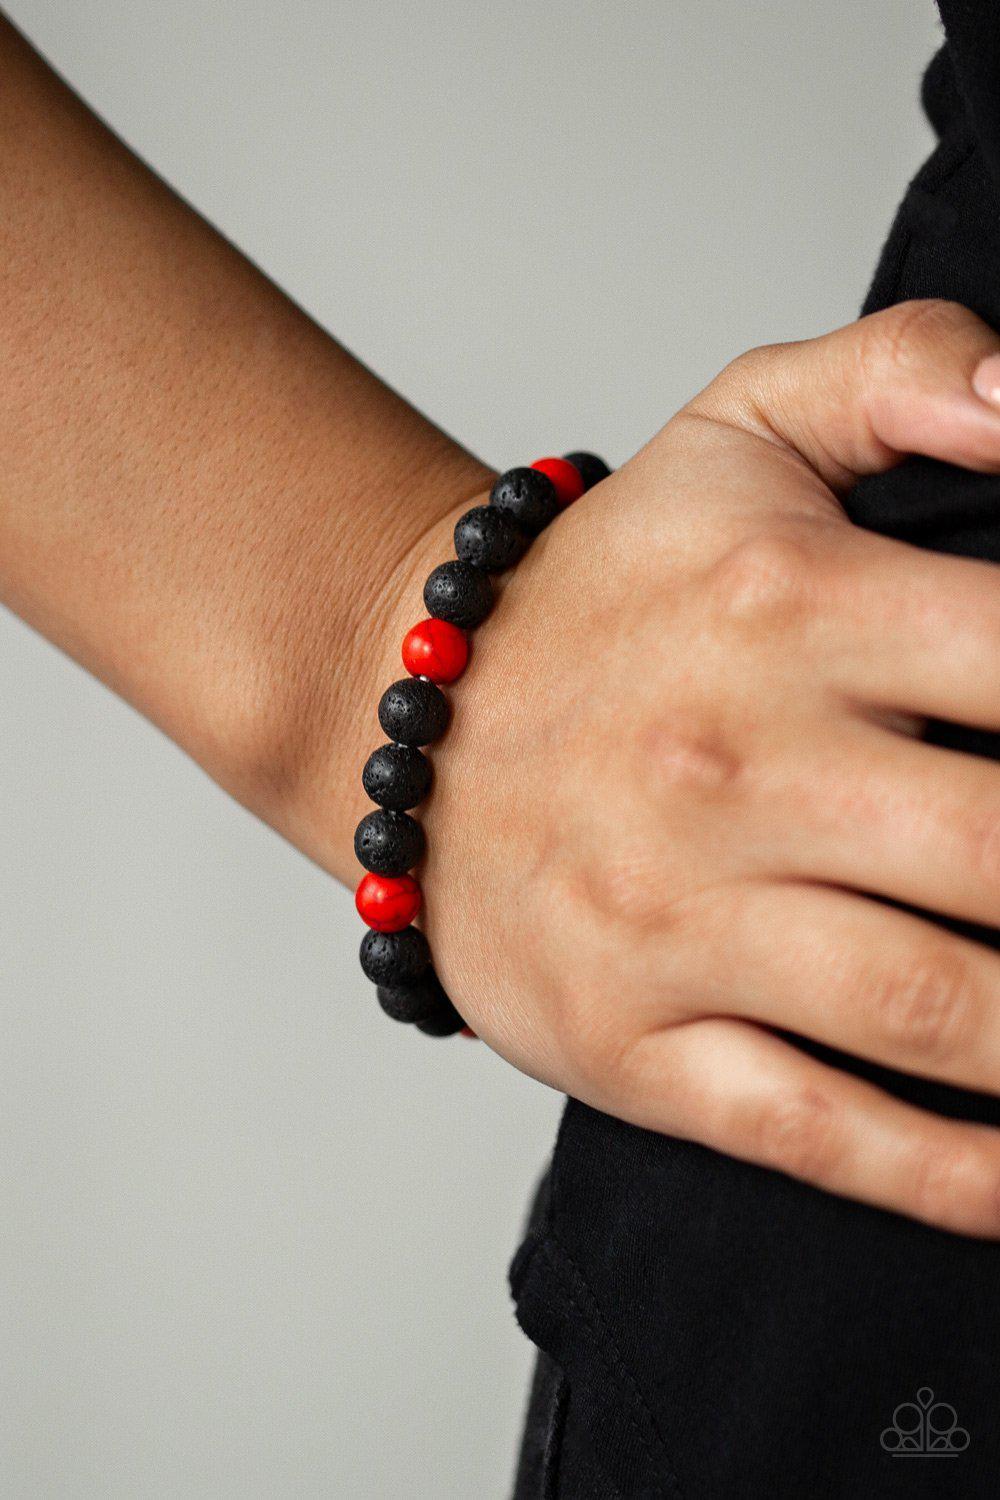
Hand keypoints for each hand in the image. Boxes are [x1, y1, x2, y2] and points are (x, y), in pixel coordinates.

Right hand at [410, 300, 999, 1236]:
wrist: (409, 714)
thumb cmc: (604, 591)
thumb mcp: (739, 429)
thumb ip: (905, 368)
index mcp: (787, 605)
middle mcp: (735, 762)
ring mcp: (677, 915)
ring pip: (936, 1006)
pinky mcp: (631, 1032)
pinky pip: (812, 1122)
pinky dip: (950, 1173)